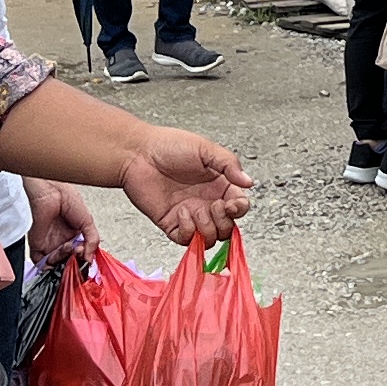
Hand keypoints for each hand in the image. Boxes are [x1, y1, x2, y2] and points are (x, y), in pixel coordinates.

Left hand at [22, 176, 99, 262]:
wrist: (50, 192)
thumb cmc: (68, 199)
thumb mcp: (88, 221)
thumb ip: (92, 241)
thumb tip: (91, 258)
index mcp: (75, 234)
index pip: (81, 253)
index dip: (84, 257)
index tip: (87, 257)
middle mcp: (62, 240)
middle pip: (69, 260)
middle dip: (74, 259)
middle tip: (78, 251)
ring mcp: (50, 243)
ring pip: (57, 263)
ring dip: (63, 259)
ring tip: (68, 246)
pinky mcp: (37, 245)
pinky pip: (40, 262)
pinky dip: (46, 266)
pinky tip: (53, 259)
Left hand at [118, 127, 253, 246]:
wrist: (137, 153)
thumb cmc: (169, 145)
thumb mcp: (205, 148)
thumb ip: (229, 164)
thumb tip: (249, 182)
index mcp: (218, 185)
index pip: (239, 206)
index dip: (239, 209)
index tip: (232, 204)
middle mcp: (206, 202)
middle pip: (227, 228)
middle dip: (224, 222)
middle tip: (214, 206)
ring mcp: (190, 215)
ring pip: (210, 238)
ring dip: (207, 229)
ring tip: (196, 211)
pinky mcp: (171, 224)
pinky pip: (186, 240)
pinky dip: (188, 232)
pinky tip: (182, 213)